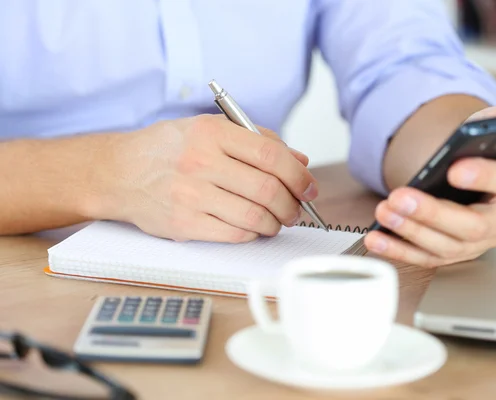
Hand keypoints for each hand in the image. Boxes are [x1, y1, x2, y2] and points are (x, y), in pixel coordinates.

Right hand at [96, 114, 316, 241]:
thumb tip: (300, 162)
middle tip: (296, 209)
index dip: (299, 176)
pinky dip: (253, 233)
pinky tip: (253, 227)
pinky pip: (234, 234)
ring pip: (254, 216)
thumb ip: (257, 141)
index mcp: (211, 133)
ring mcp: (190, 195)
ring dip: (276, 223)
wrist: (119, 172)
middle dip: (292, 204)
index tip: (309, 187)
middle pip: (267, 190)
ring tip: (277, 220)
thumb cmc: (169, 149)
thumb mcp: (210, 129)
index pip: (271, 156)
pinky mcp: (183, 224)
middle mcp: (200, 162)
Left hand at [364, 106, 495, 267]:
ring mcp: (479, 241)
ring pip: (447, 246)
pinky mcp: (453, 252)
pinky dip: (398, 250)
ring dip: (410, 231)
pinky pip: (425, 257)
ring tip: (384, 211)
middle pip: (474, 226)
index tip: (454, 169)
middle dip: (433, 213)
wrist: (474, 172)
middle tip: (402, 197)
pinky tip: (376, 239)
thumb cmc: (487, 153)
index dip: (485, 177)